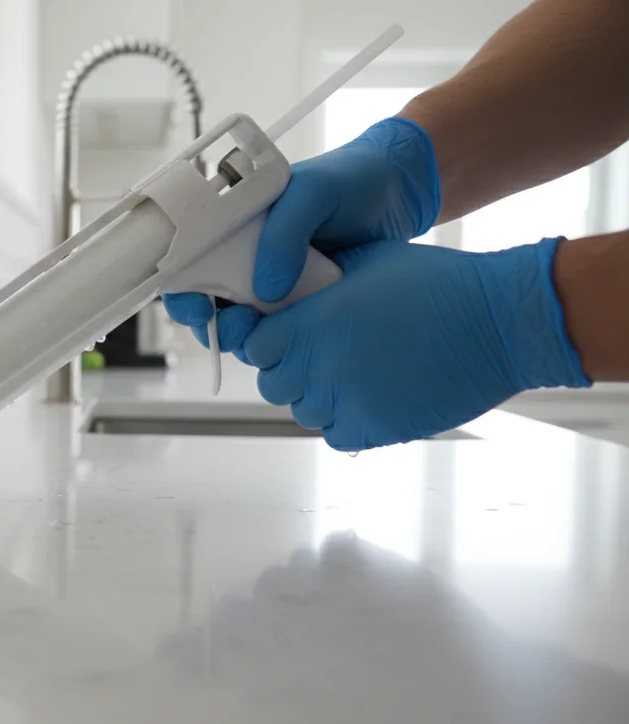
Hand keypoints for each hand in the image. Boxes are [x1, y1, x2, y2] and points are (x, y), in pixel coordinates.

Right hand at [162, 116, 441, 356]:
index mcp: (230, 222)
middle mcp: (241, 254)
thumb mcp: (313, 192)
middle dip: (207, 323)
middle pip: (203, 298)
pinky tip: (287, 339)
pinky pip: (273, 329)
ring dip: (240, 336)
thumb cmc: (351, 179)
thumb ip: (286, 233)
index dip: (179, 287)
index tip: (195, 305)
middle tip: (232, 328)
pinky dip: (273, 339)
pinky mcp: (296, 303)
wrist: (401, 194)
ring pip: (235, 320)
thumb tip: (266, 290)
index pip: (186, 258)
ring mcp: (268, 280)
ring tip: (261, 337)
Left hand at [240, 238, 588, 450]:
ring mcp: (346, 401)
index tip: (287, 337)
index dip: (267, 342)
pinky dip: (346, 421)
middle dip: (290, 370)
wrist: (499, 322)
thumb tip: (284, 289)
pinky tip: (370, 395)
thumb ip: (314, 279)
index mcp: (312, 321)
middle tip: (322, 355)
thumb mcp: (365, 260)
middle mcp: (321, 364)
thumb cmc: (438, 283)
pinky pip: (336, 434)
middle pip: (273, 384)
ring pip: (304, 411)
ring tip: (354, 373)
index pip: (255, 346)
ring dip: (319, 396)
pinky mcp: (375, 429)